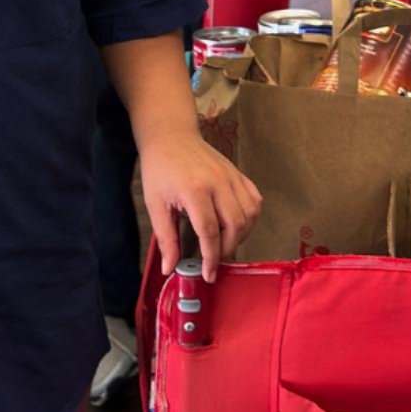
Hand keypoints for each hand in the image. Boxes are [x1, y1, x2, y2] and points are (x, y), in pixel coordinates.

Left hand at [137, 128, 261, 280]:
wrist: (171, 137)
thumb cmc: (160, 170)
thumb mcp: (155, 204)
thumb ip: (166, 237)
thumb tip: (170, 268)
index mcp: (195, 190)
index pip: (210, 232)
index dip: (211, 258)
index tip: (208, 274)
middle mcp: (218, 182)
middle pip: (235, 225)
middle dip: (227, 249)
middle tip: (214, 259)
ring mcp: (231, 176)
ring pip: (249, 214)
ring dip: (241, 235)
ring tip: (225, 243)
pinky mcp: (238, 173)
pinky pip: (255, 199)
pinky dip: (251, 216)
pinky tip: (237, 224)